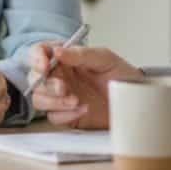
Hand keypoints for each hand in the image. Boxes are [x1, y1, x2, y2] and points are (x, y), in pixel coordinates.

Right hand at [27, 43, 142, 128]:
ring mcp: (61, 97)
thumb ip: (81, 54)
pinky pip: (54, 117)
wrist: (136, 100)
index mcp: (65, 57)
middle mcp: (60, 76)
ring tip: (75, 101)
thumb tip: (58, 52)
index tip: (44, 65)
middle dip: (45, 84)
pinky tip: (82, 110)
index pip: (39, 52)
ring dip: (53, 102)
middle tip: (63, 88)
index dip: (36, 58)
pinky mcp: (67, 115)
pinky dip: (65, 115)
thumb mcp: (105, 58)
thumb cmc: (122, 75)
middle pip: (35, 78)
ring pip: (39, 99)